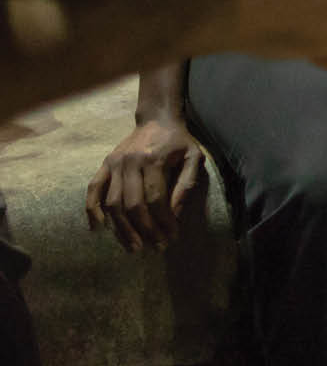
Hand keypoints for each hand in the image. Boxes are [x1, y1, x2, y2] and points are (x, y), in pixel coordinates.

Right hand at [85, 118, 204, 252]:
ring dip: (122, 228)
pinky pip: (93, 190)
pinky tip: (98, 228)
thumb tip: (175, 214)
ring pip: (112, 203)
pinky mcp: (104, 164)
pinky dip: (92, 210)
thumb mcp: (194, 158)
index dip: (163, 221)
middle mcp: (130, 162)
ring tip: (134, 246)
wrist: (158, 118)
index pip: (156, 199)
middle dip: (145, 229)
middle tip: (155, 247)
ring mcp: (114, 163)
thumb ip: (186, 184)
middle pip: (133, 205)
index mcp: (154, 160)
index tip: (171, 236)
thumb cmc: (179, 141)